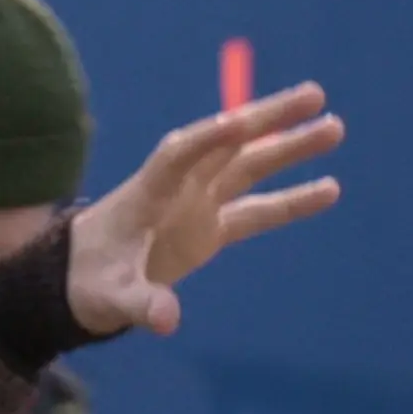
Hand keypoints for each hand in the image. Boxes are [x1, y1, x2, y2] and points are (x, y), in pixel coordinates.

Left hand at [66, 81, 344, 336]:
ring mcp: (197, 205)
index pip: (176, 157)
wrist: (78, 282)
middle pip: (225, 146)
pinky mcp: (211, 228)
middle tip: (315, 94)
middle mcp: (177, 190)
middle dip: (266, 119)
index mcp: (144, 195)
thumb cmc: (86, 281)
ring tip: (334, 127)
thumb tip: (167, 319)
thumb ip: (139, 303)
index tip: (239, 124)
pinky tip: (330, 188)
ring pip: (248, 168)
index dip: (206, 141)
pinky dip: (291, 201)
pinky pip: (257, 210)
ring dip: (288, 148)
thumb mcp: (107, 297)